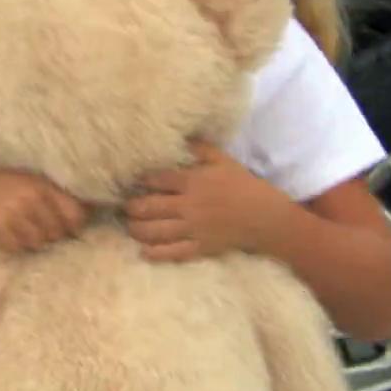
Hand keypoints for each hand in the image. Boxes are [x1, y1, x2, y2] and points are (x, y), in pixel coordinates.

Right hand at [0, 167, 88, 253]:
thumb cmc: (2, 187)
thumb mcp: (29, 181)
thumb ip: (53, 195)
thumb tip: (89, 210)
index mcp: (40, 186)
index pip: (73, 213)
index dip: (74, 225)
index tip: (69, 229)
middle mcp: (29, 199)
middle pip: (56, 232)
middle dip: (50, 234)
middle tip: (37, 229)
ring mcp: (13, 215)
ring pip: (37, 243)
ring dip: (31, 241)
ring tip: (20, 231)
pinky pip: (18, 248)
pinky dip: (14, 246)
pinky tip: (6, 235)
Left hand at [123, 142, 288, 261]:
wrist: (266, 218)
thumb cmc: (245, 186)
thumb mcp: (225, 161)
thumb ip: (201, 149)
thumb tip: (182, 138)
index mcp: (194, 182)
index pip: (158, 180)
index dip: (141, 181)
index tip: (131, 181)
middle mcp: (189, 205)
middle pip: (150, 207)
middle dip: (132, 207)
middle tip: (124, 207)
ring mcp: (193, 228)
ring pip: (156, 231)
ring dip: (137, 229)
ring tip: (130, 226)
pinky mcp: (200, 247)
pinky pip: (172, 252)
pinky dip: (155, 252)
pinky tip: (144, 251)